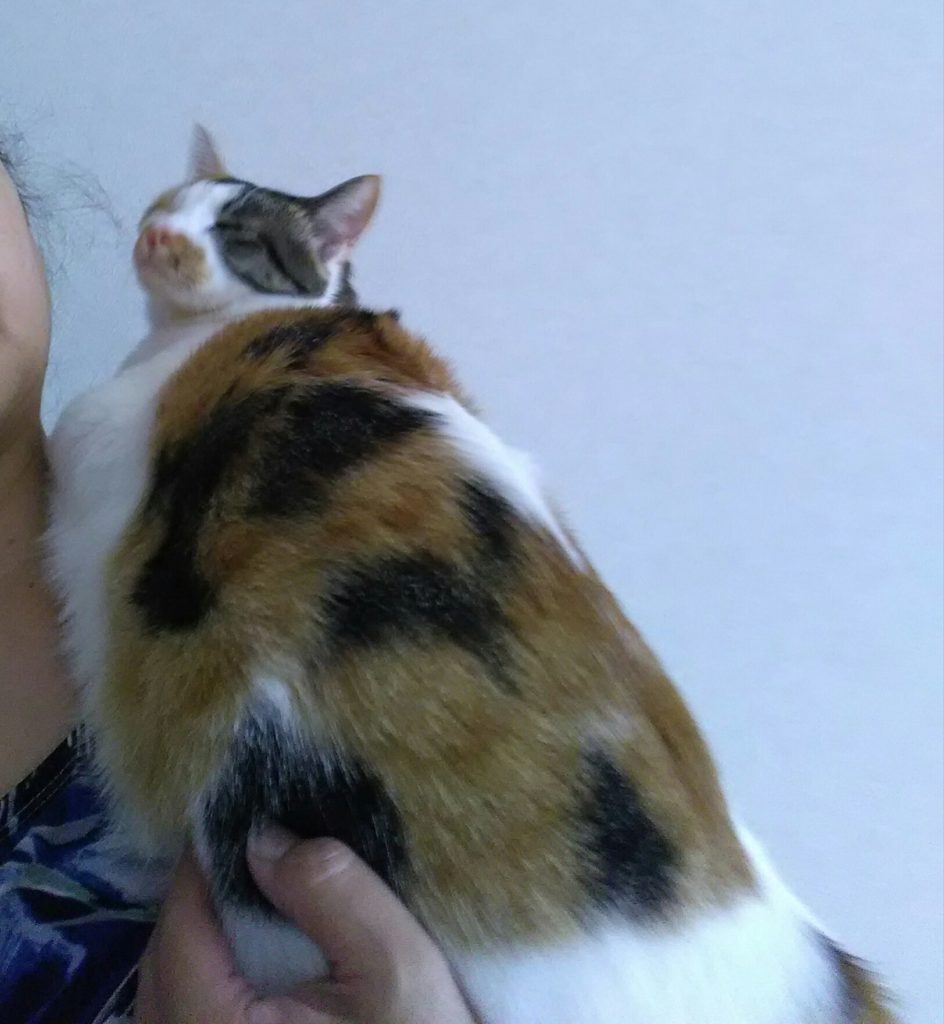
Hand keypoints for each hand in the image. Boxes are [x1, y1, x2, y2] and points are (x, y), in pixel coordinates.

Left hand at [134, 830, 475, 1023]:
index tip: (232, 814)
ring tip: (247, 894)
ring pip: (171, 994)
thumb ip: (331, 893)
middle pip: (164, 962)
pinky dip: (210, 979)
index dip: (201, 863)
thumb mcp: (394, 966)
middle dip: (197, 899)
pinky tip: (249, 958)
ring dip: (200, 941)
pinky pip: (193, 1019)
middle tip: (242, 848)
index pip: (181, 929)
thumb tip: (264, 837)